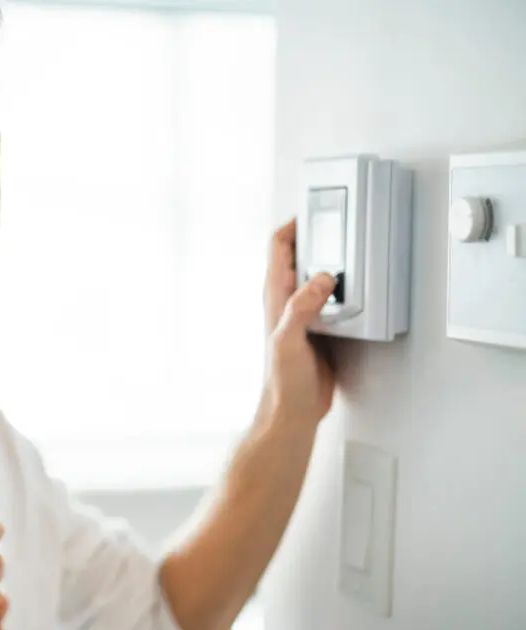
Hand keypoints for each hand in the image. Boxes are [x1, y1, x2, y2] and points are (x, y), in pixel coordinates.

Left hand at [260, 218, 337, 427]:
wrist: (293, 411)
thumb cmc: (282, 382)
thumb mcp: (289, 340)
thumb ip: (302, 308)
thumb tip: (323, 279)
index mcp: (275, 297)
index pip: (278, 247)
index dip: (293, 225)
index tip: (313, 211)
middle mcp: (287, 301)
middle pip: (300, 256)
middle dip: (317, 237)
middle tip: (339, 224)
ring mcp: (304, 314)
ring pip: (318, 276)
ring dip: (334, 262)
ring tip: (354, 250)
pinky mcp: (321, 328)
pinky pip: (334, 299)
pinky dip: (346, 289)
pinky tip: (360, 290)